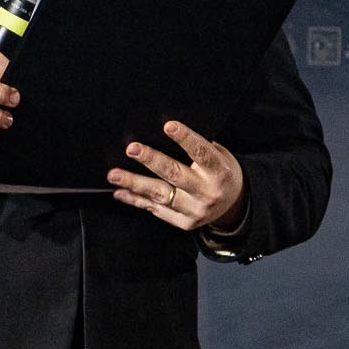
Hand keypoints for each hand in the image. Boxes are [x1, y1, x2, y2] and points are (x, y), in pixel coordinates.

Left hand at [109, 119, 245, 232]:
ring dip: (134, 183)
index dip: (185, 138)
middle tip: (132, 149)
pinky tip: (120, 191)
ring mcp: (195, 210)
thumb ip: (198, 148)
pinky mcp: (184, 223)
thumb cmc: (220, 172)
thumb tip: (164, 131)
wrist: (234, 205)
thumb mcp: (219, 156)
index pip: (201, 152)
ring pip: (160, 194)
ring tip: (114, 175)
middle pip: (175, 174)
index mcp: (219, 172)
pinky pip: (155, 209)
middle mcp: (207, 192)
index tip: (168, 125)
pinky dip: (136, 199)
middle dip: (151, 160)